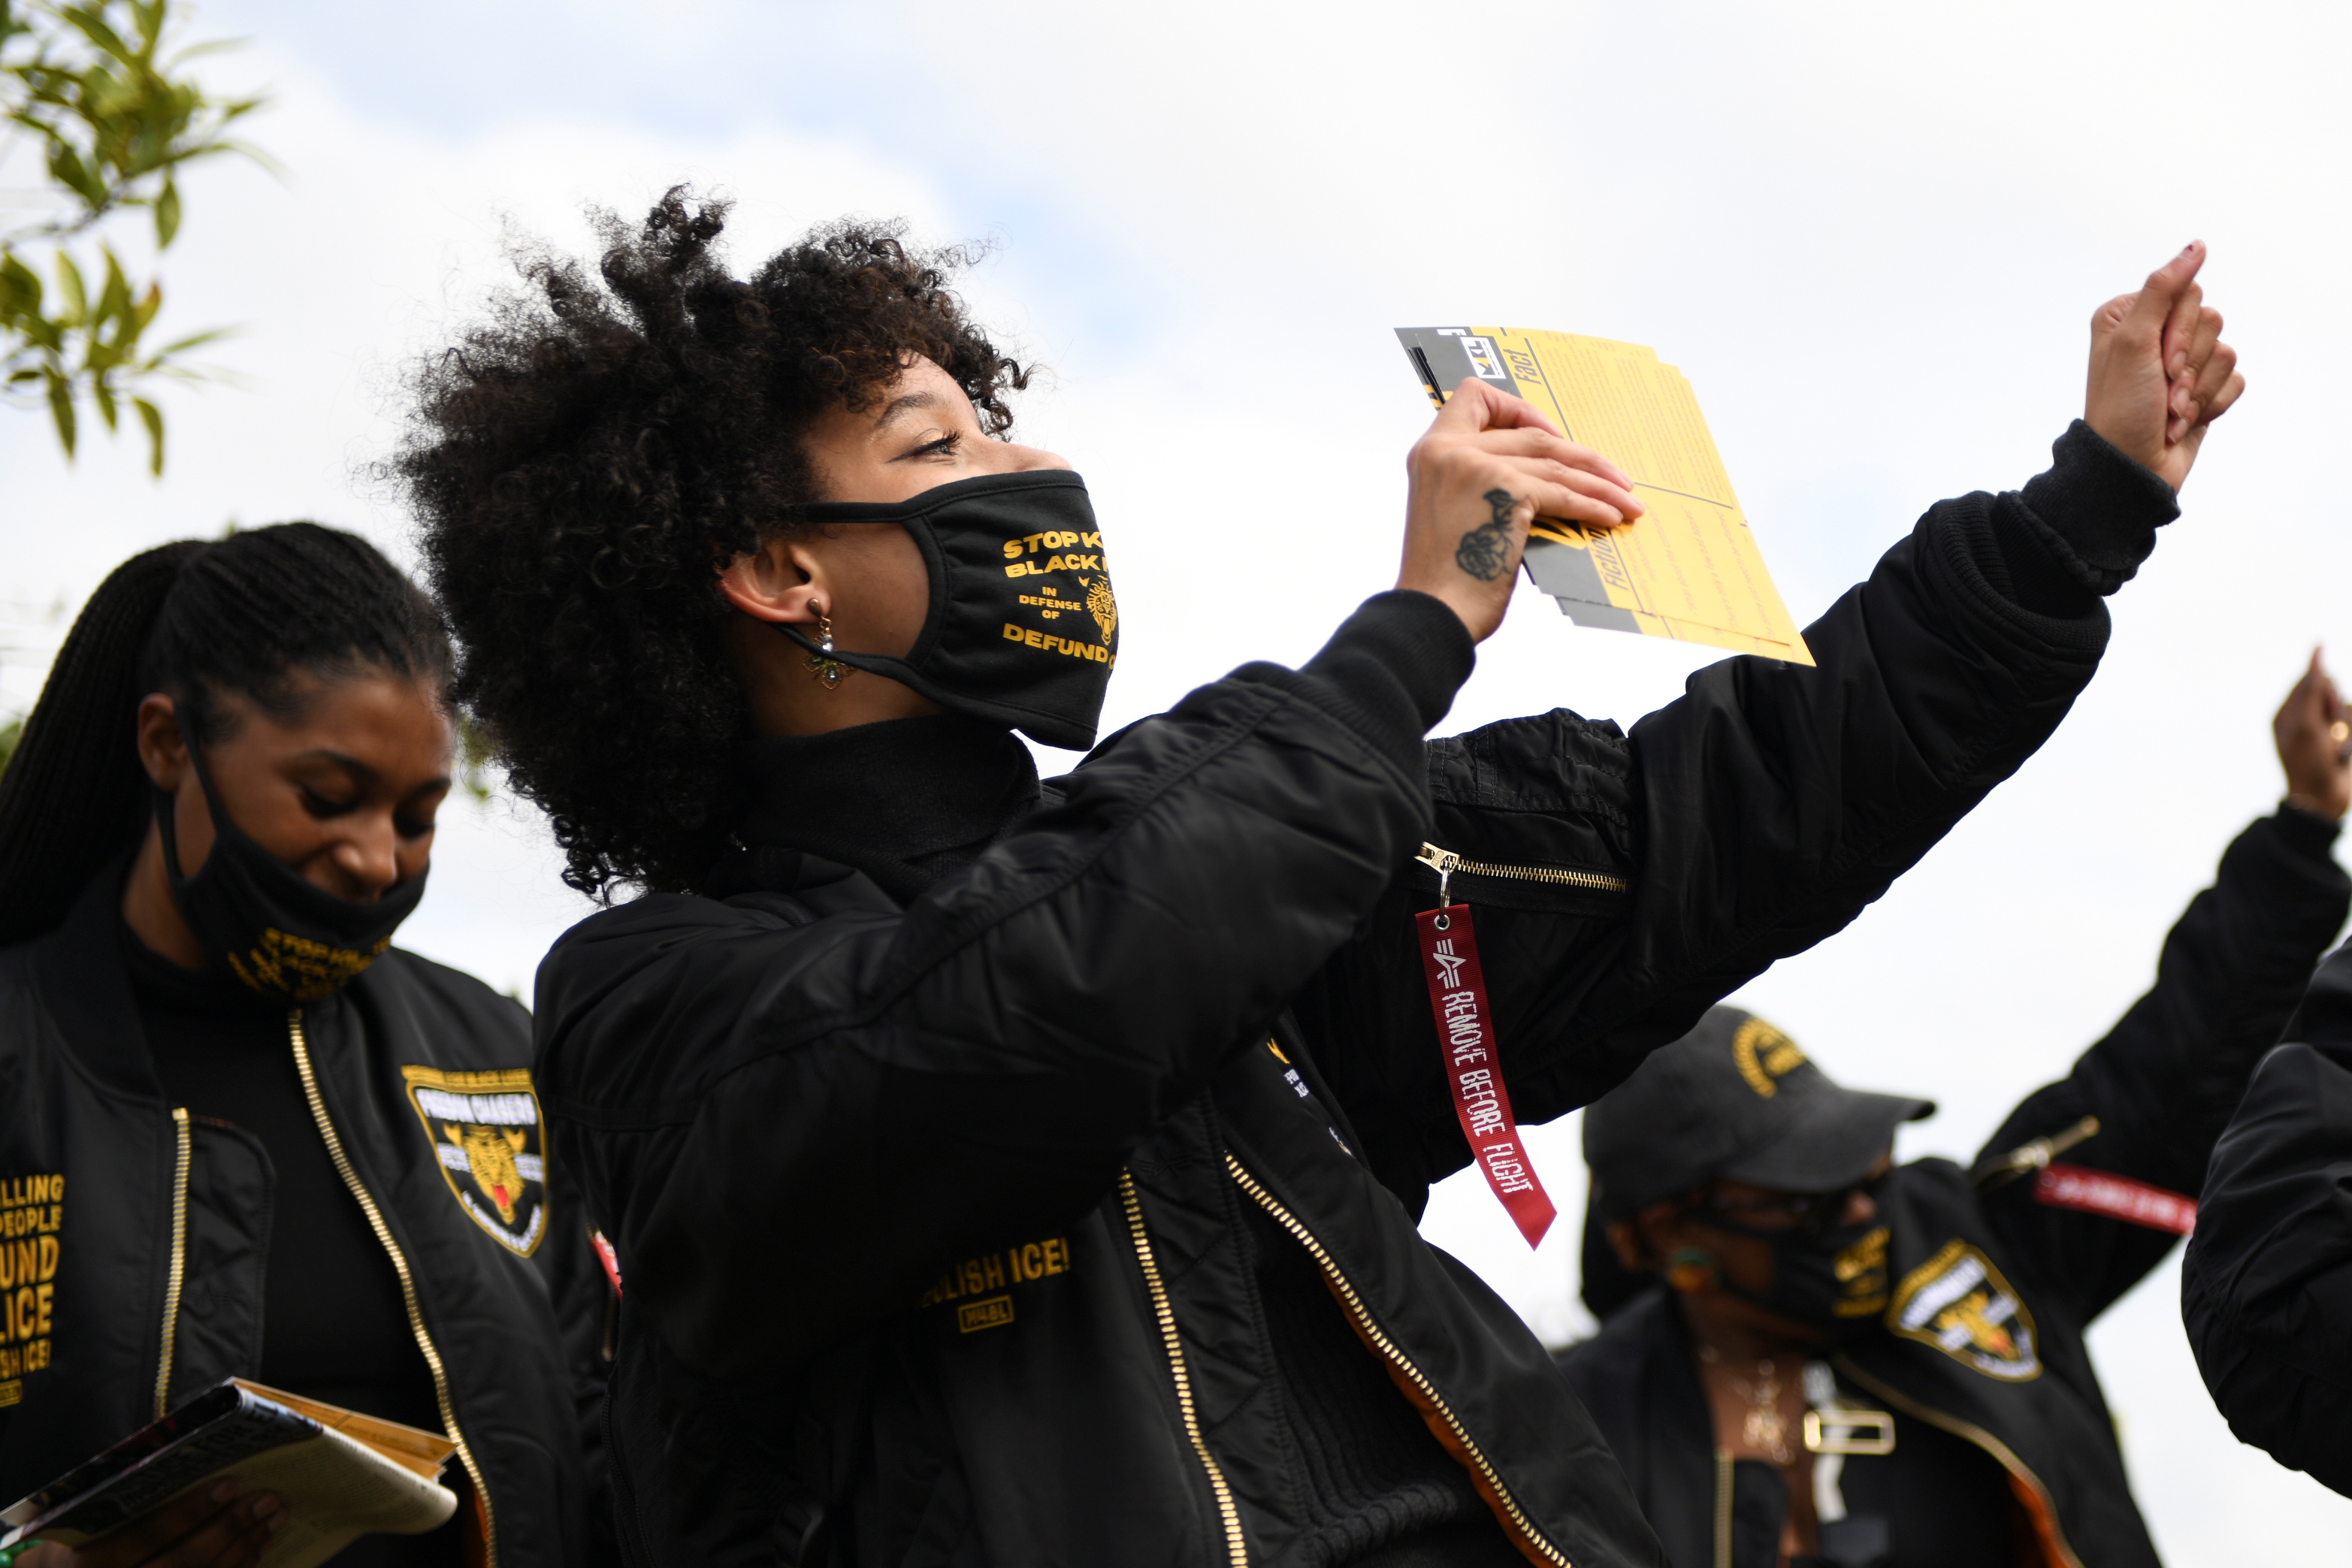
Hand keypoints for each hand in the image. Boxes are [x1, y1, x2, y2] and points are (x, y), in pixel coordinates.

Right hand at [16, 1482, 286, 1567]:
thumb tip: (180, 1463)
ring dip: (243, 1548)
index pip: (142, 1537)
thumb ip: (114, 1506)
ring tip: (274, 1516)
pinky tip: (257, 1546)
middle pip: (180, 1564)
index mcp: (81, 1564)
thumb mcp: (67, 1531)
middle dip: (229, 1529)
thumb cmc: (65, 1554)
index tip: (229, 1484)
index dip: (187, 1512)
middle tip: (268, 1498)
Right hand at [1397, 379, 1643, 642]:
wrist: (1433, 613)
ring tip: (1627, 501)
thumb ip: (1479, 484)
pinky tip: (1610, 516)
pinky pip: (1563, 493)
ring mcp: (1476, 466)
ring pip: (1554, 462)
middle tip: (1612, 477)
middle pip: (1531, 434)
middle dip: (1580, 456)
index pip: (1473, 397)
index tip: (1546, 433)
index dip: (1517, 409)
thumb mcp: (1451, 512)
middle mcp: (1450, 450)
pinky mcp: (1505, 490)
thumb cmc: (1444, 579)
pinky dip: (1592, 505)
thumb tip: (1540, 480)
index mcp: (1431, 451)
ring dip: (1599, 483)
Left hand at [2084, 241, 2244, 491]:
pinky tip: (2184, 420)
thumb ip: (2163, 288)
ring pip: (2224, 351)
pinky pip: (2234, 378)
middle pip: (2210, 320)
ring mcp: (2180, 363)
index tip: (2158, 361)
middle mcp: (2154, 335)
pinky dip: (2212, 402)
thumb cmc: (2122, 408)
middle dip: (2189, 362)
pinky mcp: (2201, 388)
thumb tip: (2195, 247)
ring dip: (2198, 388)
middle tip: (2162, 390)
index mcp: (2129, 316)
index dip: (2181, 330)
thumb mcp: (2133, 341)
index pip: (2186, 293)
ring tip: (2169, 411)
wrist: (2131, 469)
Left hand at [2275, 648, 2350, 820]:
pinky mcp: (2343, 740)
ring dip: (2347, 726)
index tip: (2324, 709)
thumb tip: (2318, 652)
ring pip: (2347, 708)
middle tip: (2331, 733)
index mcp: (2288, 713)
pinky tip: (2343, 752)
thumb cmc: (2309, 763)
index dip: (2324, 689)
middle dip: (2336, 709)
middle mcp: (2306, 718)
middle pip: (2332, 692)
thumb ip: (2314, 688)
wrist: (2324, 800)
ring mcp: (2327, 730)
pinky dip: (2351, 736)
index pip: (2311, 680)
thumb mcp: (2308, 724)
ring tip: (2338, 749)